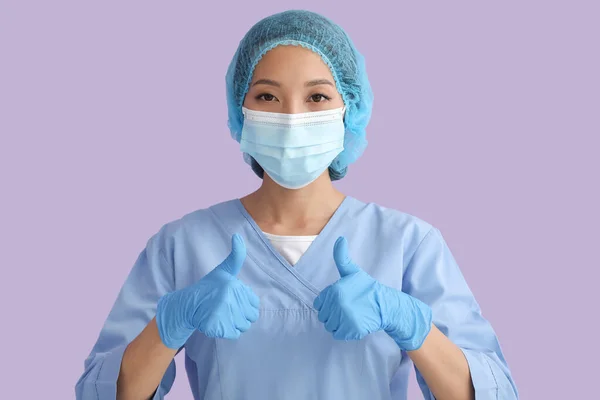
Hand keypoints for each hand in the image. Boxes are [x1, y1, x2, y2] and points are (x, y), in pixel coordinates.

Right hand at [156, 234, 259, 348]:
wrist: (187, 305)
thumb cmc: (208, 287)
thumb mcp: (223, 270)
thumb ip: (236, 256)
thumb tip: (237, 236)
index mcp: (233, 286)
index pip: (254, 305)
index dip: (244, 304)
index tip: (231, 299)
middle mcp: (228, 299)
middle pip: (250, 317)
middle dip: (240, 315)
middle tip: (225, 308)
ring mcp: (222, 313)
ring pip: (242, 327)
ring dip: (234, 324)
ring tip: (221, 314)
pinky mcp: (216, 327)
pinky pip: (233, 334)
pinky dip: (226, 331)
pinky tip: (217, 322)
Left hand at [313, 236, 431, 350]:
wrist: (385, 305)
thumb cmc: (367, 288)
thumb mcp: (352, 271)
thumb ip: (342, 257)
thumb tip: (340, 239)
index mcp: (335, 291)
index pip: (319, 303)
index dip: (328, 303)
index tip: (340, 300)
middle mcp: (338, 305)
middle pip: (323, 315)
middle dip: (333, 313)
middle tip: (347, 308)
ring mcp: (345, 319)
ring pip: (329, 326)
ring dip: (338, 323)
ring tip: (350, 315)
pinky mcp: (352, 331)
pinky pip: (338, 334)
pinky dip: (344, 332)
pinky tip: (353, 324)